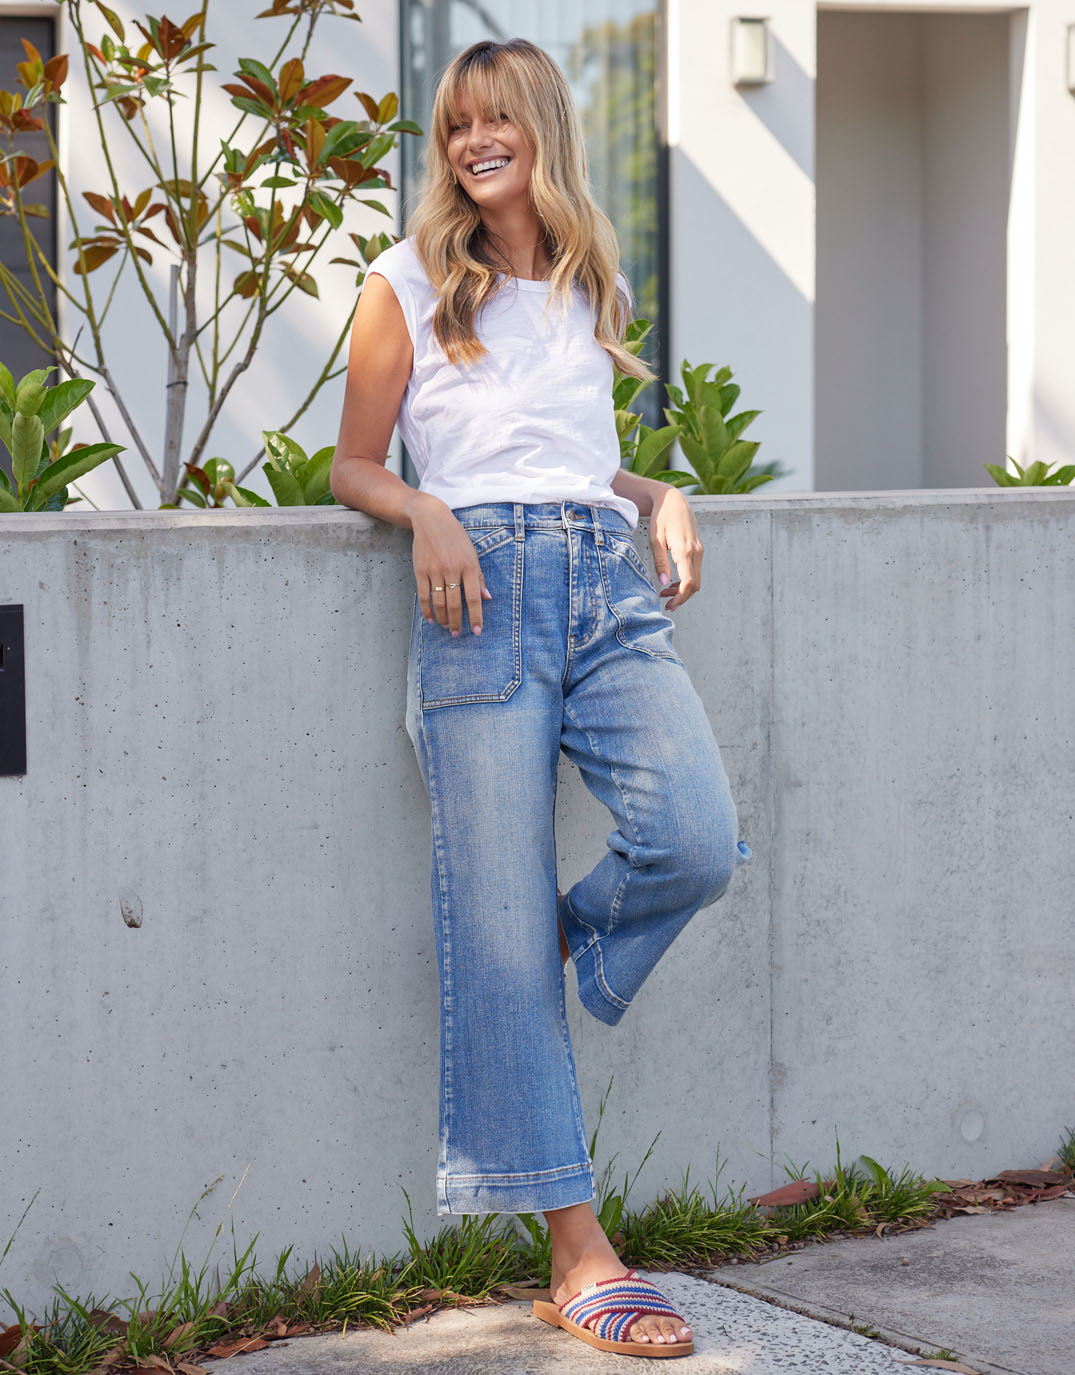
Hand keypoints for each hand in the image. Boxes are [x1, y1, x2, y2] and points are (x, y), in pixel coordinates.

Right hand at [408, 494, 491, 635]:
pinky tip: (432, 619)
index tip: (477, 631)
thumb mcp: (472, 553)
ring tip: (447, 627)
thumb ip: (479, 577)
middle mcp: (452, 569)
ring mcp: (435, 570)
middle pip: (454, 604)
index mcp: (469, 566)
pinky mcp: (421, 570)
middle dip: (457, 622)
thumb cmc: (455, 537)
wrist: (431, 519)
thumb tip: (487, 598)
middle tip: (458, 634)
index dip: (475, 616)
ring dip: (443, 618)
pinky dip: (427, 610)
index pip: (473, 598)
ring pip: (439, 602)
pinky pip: (424, 595)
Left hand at [648, 485, 702, 609]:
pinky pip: (695, 570)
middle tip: (666, 604)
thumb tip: (663, 583)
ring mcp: (699, 550)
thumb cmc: (660, 517)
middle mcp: (696, 551)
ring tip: (665, 594)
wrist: (672, 499)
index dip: (680, 597)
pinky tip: (672, 582)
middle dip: (682, 597)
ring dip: (684, 590)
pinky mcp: (698, 548)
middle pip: (695, 584)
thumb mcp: (655, 539)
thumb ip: (660, 561)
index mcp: (685, 550)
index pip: (689, 582)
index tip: (669, 605)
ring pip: (697, 578)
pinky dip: (686, 580)